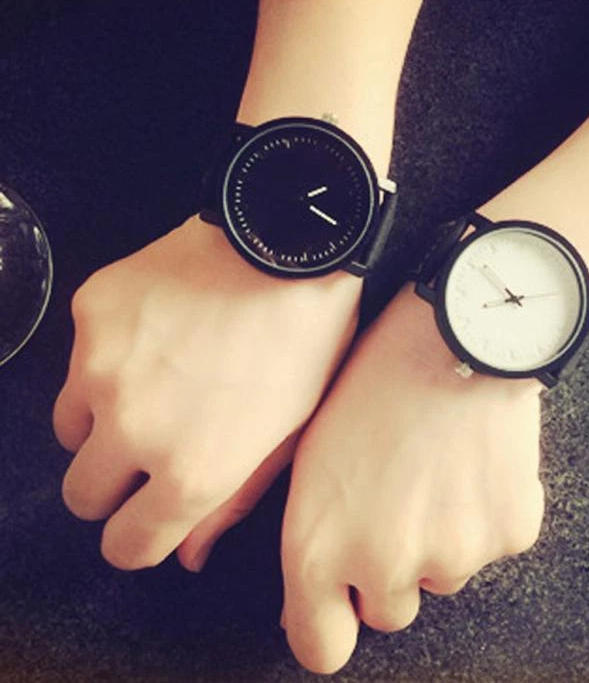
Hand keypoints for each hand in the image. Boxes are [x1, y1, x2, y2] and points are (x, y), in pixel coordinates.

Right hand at [53, 215, 360, 571]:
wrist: (288, 246)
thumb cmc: (306, 343)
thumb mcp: (288, 434)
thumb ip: (231, 502)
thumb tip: (186, 555)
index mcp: (191, 473)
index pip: (125, 547)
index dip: (139, 536)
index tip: (150, 515)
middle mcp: (132, 428)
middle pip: (82, 496)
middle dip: (113, 485)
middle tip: (152, 447)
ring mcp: (100, 367)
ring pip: (70, 427)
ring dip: (103, 422)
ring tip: (158, 384)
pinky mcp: (89, 314)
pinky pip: (79, 359)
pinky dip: (107, 358)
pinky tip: (158, 330)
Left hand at [280, 285, 544, 673]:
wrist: (450, 331)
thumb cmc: (370, 378)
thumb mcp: (309, 456)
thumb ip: (309, 538)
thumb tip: (314, 597)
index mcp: (320, 548)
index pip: (320, 647)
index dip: (328, 623)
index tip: (337, 605)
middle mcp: (384, 566)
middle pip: (388, 613)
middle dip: (387, 572)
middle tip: (394, 503)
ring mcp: (455, 554)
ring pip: (443, 576)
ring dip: (438, 540)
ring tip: (433, 467)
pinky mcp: (510, 533)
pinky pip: (492, 543)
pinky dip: (484, 514)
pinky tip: (471, 460)